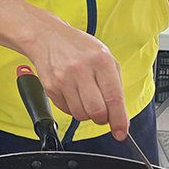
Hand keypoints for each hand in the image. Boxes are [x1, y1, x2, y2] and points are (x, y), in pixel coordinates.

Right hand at [26, 23, 128, 139]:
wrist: (47, 37)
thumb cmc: (78, 47)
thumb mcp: (104, 56)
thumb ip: (114, 83)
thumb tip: (119, 113)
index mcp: (101, 60)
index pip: (114, 98)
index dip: (119, 120)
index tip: (121, 132)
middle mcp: (81, 69)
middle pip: (97, 111)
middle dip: (102, 119)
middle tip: (102, 114)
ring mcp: (64, 79)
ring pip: (81, 114)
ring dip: (87, 114)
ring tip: (85, 98)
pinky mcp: (50, 87)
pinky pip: (67, 110)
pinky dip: (73, 108)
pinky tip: (72, 93)